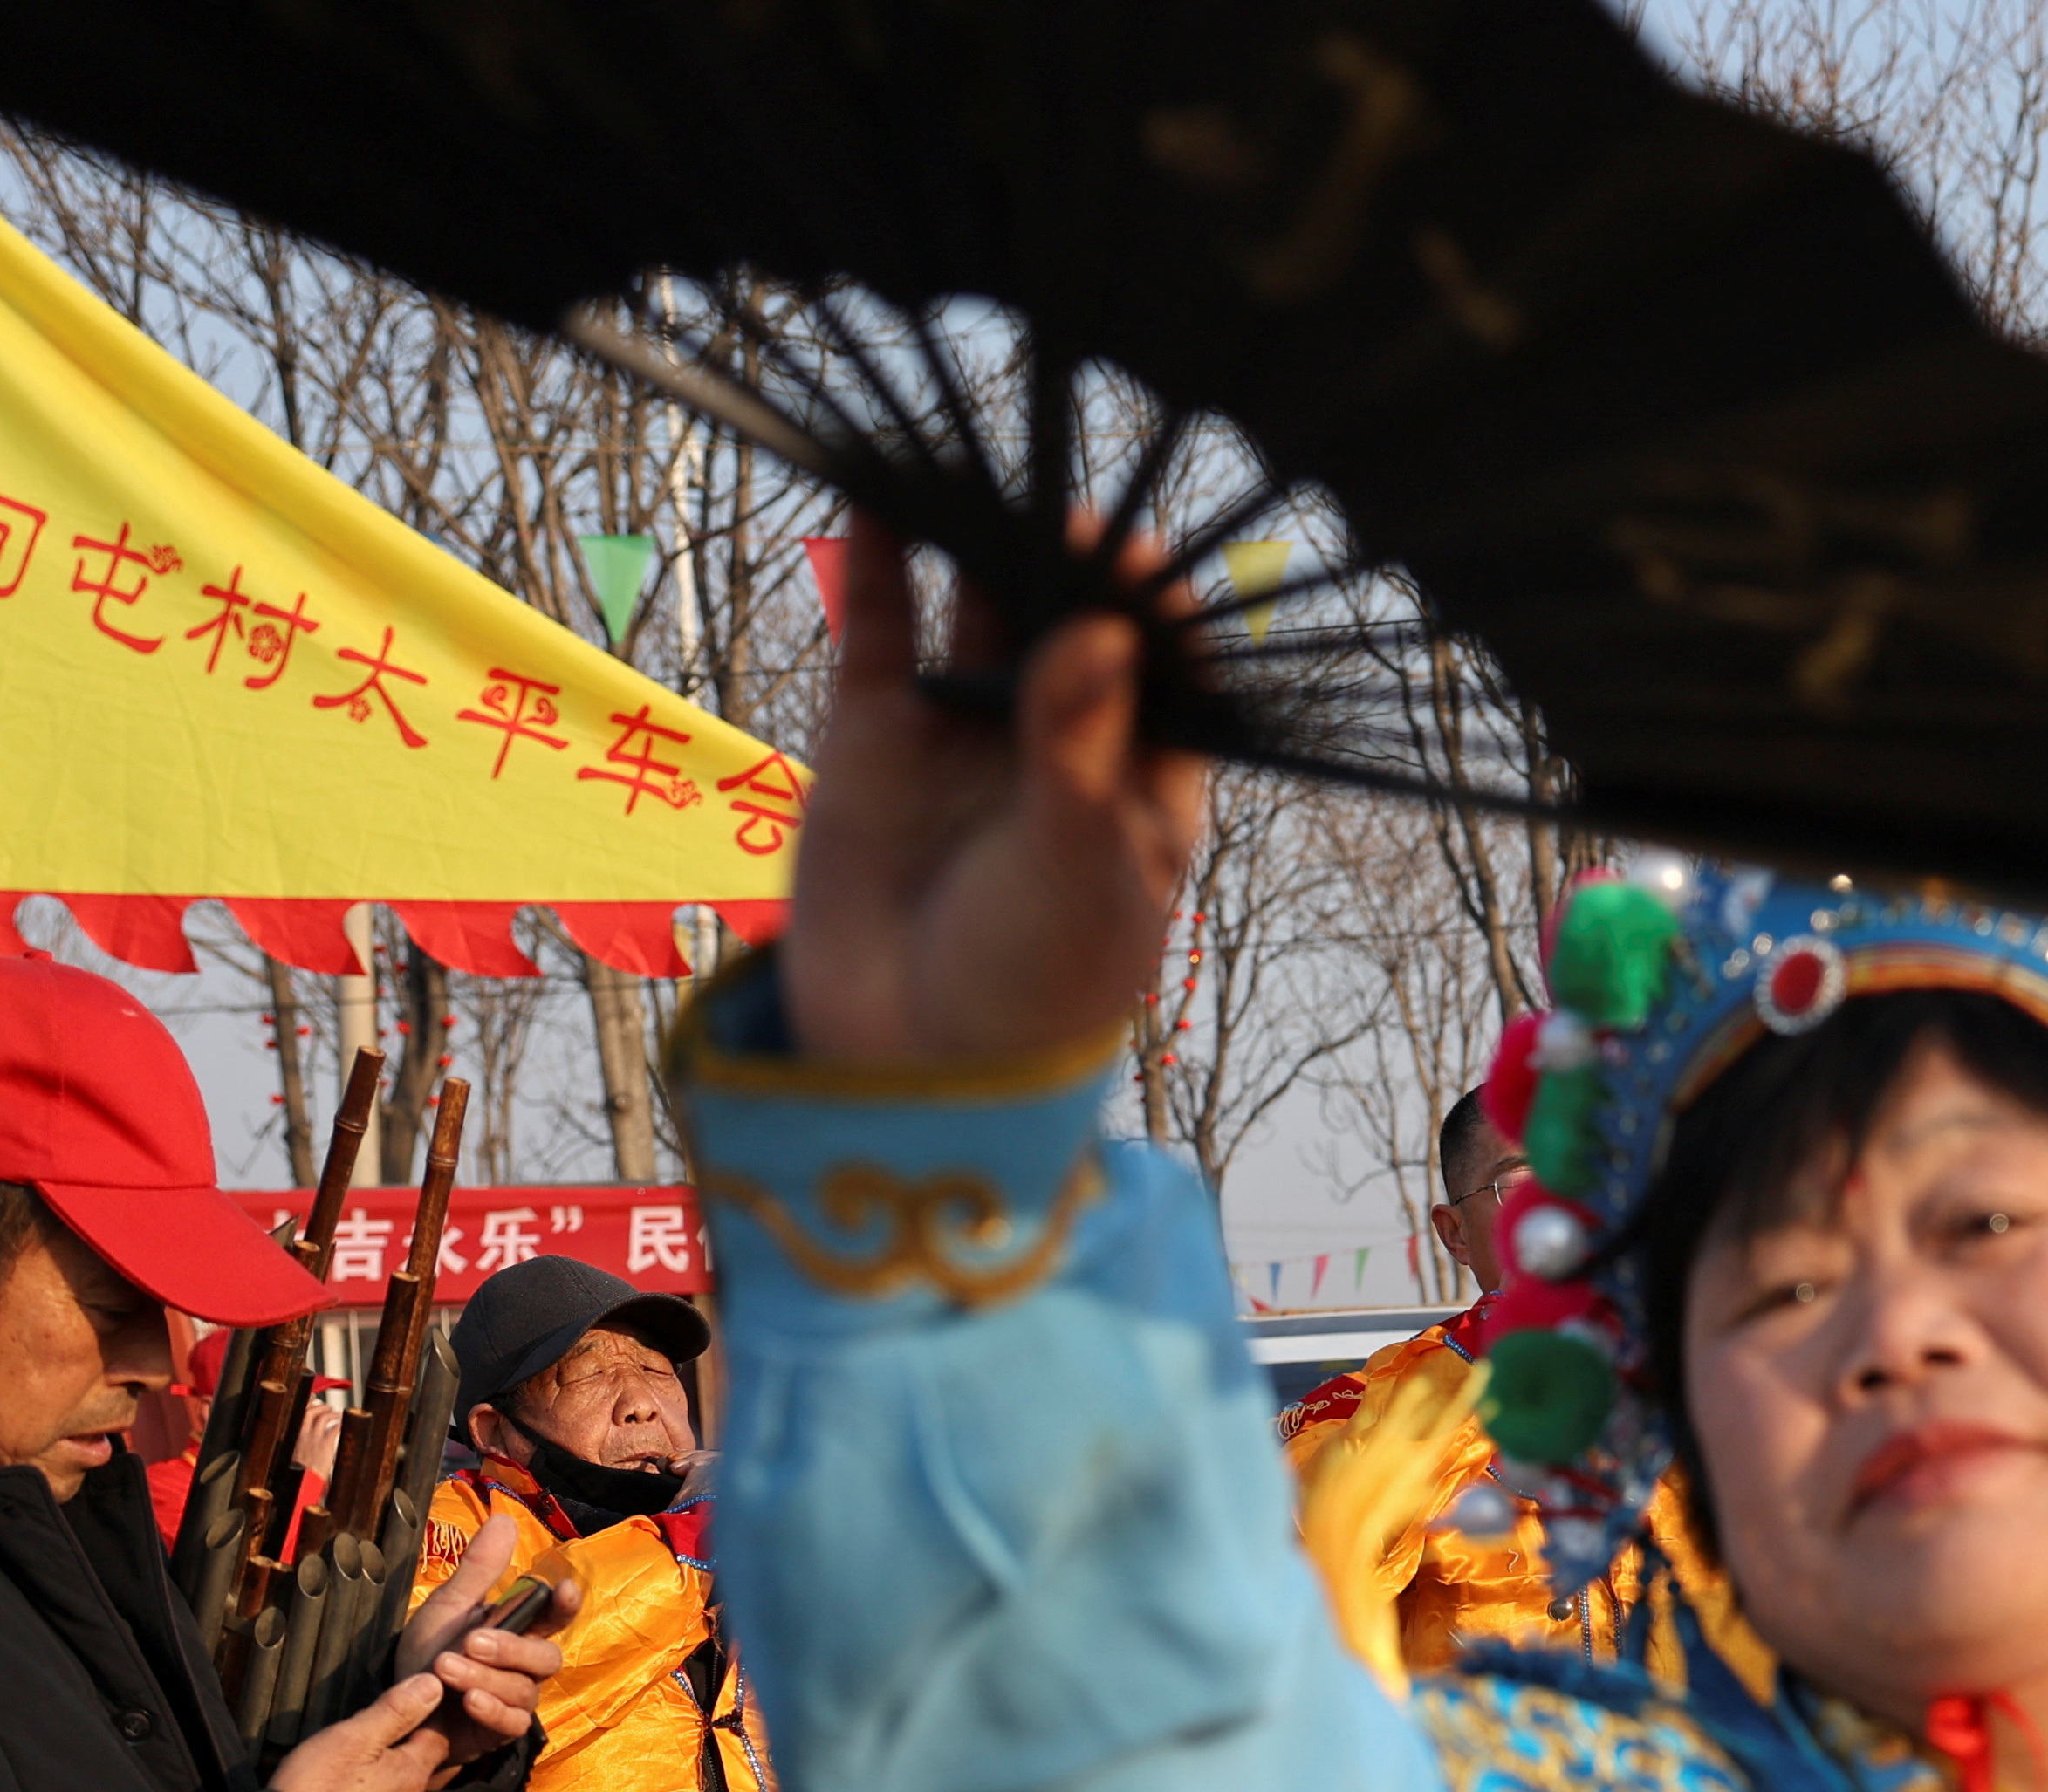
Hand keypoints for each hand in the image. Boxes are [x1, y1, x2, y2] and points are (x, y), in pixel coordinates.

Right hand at [268, 1674, 468, 1791]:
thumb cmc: (315, 1790)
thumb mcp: (355, 1737)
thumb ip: (395, 1711)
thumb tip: (434, 1685)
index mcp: (412, 1774)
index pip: (439, 1736)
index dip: (430, 1715)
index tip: (415, 1700)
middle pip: (416, 1764)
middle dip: (402, 1745)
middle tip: (374, 1727)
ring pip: (394, 1791)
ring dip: (382, 1773)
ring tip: (355, 1759)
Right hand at [292, 1382, 343, 1482]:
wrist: (305, 1483)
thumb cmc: (301, 1473)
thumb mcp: (296, 1456)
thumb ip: (301, 1446)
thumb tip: (306, 1442)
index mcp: (294, 1437)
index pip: (299, 1414)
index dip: (307, 1406)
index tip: (313, 1402)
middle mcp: (303, 1435)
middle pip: (310, 1412)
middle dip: (320, 1406)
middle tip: (328, 1408)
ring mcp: (314, 1439)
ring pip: (322, 1418)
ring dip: (331, 1413)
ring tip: (337, 1415)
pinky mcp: (325, 1445)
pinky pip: (333, 1429)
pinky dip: (339, 1424)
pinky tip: (343, 1425)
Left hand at [395, 1505, 563, 1761]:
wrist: (402, 1707)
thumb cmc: (426, 1655)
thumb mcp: (447, 1608)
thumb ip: (479, 1570)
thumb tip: (504, 1518)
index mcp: (518, 1630)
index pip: (555, 1616)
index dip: (566, 1605)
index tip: (564, 1589)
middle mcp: (524, 1666)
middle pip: (547, 1658)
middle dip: (511, 1649)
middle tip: (471, 1641)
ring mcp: (517, 1699)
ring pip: (524, 1689)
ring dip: (485, 1677)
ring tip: (445, 1668)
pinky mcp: (502, 1730)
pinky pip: (513, 1722)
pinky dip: (492, 1710)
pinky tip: (469, 1700)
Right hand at [780, 524, 1208, 1069]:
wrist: (901, 1066)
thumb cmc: (1028, 990)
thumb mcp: (1076, 871)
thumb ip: (1080, 750)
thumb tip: (1106, 632)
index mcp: (1144, 780)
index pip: (1169, 667)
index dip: (1155, 607)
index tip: (1137, 557)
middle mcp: (1061, 741)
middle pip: (1074, 618)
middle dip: (1067, 556)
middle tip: (1056, 501)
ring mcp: (968, 730)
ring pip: (981, 607)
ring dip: (981, 539)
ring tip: (977, 470)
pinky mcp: (879, 730)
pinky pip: (886, 626)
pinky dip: (885, 557)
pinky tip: (886, 489)